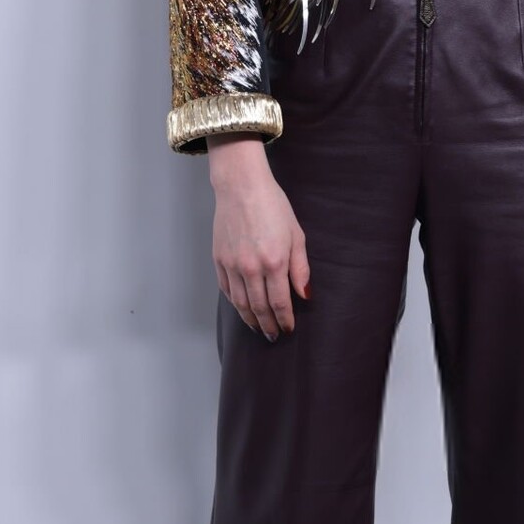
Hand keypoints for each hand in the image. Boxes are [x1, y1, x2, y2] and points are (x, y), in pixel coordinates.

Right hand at [206, 134, 310, 339]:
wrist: (241, 187)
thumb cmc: (273, 206)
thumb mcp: (296, 235)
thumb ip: (301, 268)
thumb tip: (304, 295)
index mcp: (274, 262)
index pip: (280, 303)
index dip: (285, 319)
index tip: (288, 329)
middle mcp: (251, 268)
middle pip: (259, 308)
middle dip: (268, 325)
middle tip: (273, 336)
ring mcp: (232, 265)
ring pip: (241, 303)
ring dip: (250, 320)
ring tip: (258, 329)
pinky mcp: (219, 259)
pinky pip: (227, 290)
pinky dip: (235, 304)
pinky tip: (242, 309)